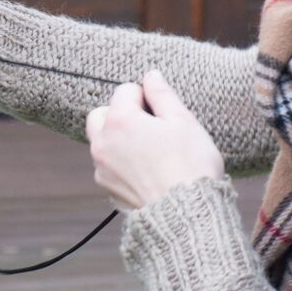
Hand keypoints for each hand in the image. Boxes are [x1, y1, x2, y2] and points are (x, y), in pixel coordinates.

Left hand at [85, 69, 225, 210]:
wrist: (187, 215)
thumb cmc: (190, 165)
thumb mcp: (183, 121)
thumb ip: (162, 94)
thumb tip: (150, 75)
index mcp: (120, 120)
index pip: (125, 90)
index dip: (147, 97)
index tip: (164, 114)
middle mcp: (102, 142)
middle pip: (102, 113)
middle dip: (122, 114)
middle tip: (151, 127)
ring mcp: (101, 167)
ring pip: (102, 140)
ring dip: (119, 138)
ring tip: (151, 149)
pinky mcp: (107, 188)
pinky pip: (107, 164)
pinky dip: (121, 161)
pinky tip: (147, 169)